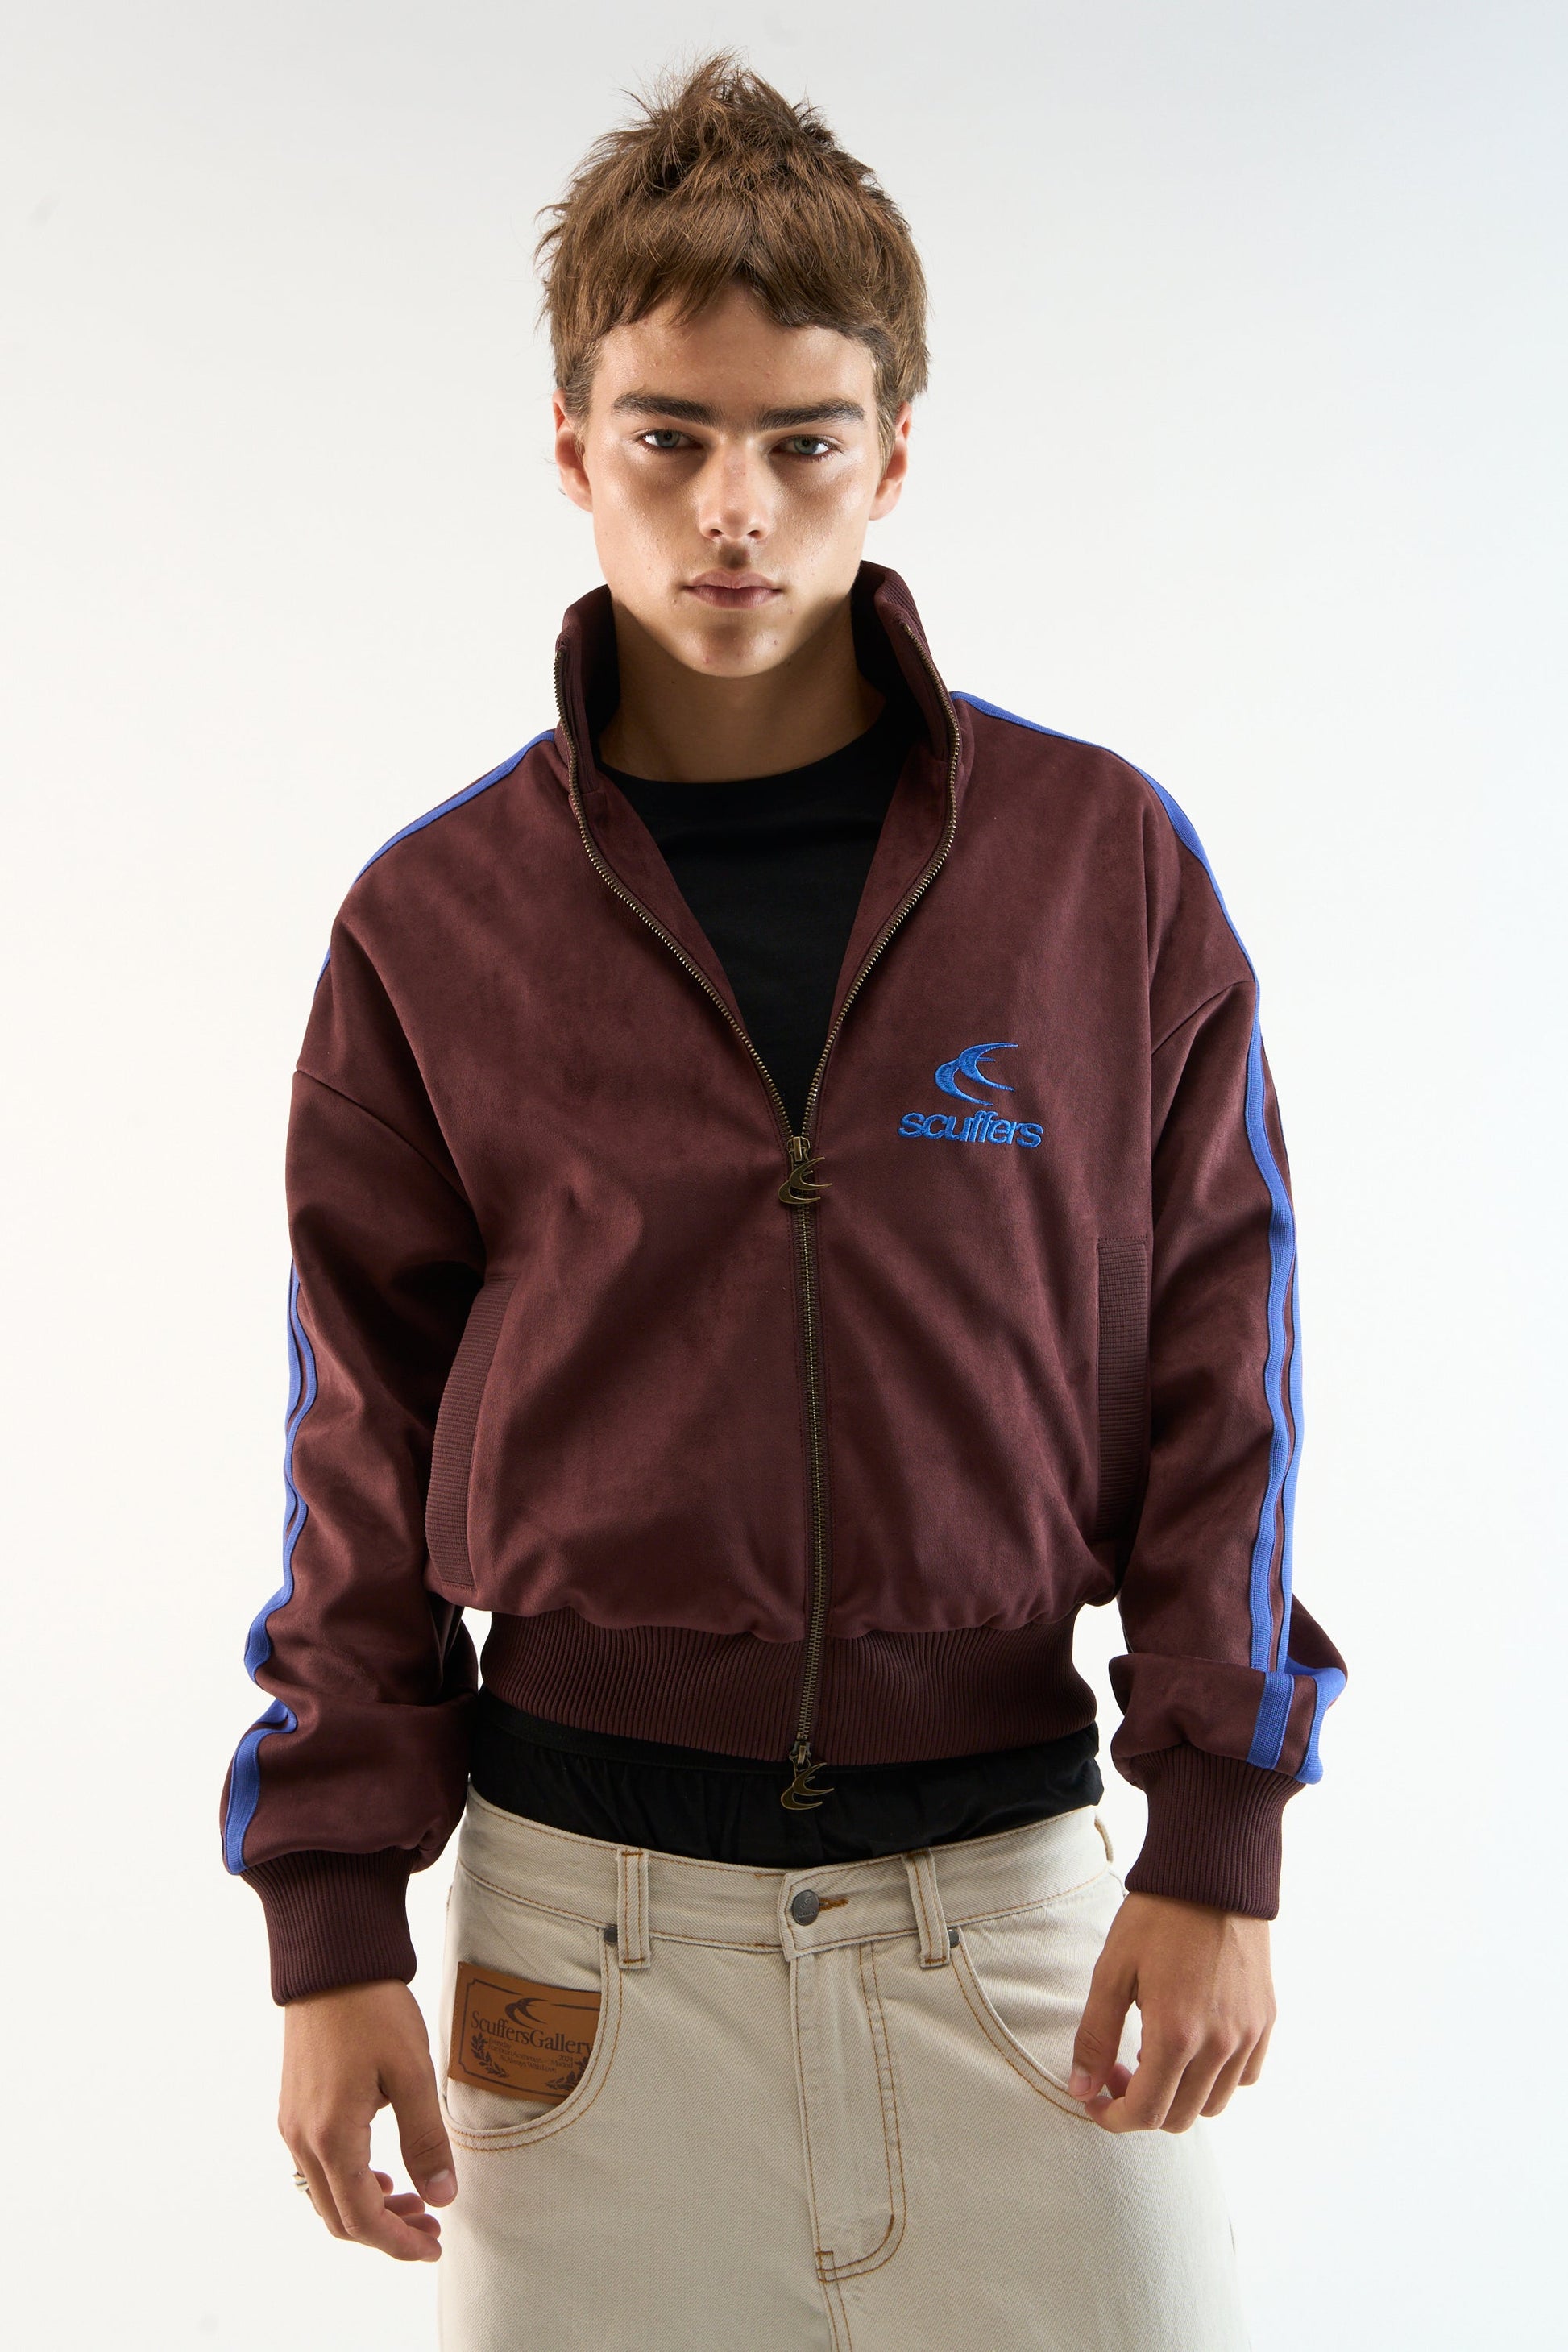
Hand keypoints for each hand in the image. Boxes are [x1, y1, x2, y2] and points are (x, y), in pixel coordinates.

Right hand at [280, 1978, 456, 2259]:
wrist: (330, 1961)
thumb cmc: (373, 2010)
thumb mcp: (412, 2073)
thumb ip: (426, 2139)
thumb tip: (443, 2197)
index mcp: (332, 2138)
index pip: (362, 2218)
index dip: (399, 2242)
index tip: (434, 2245)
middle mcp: (302, 2140)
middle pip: (339, 2217)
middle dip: (386, 2232)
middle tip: (431, 2225)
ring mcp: (293, 2124)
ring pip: (326, 2195)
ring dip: (368, 2208)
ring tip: (414, 2200)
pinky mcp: (294, 2108)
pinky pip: (316, 2168)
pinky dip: (349, 2183)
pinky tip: (382, 2171)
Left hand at [1068, 1891, 1274, 2133]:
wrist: (1213, 1874)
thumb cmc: (1157, 1917)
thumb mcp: (1112, 1970)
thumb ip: (1095, 2036)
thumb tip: (1082, 2090)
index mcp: (1176, 2034)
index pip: (1147, 2113)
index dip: (1114, 2118)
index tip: (1095, 2100)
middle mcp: (1219, 2044)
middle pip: (1179, 2117)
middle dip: (1141, 2107)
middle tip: (1118, 2070)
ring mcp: (1248, 2035)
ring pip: (1213, 2104)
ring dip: (1178, 2096)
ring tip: (1153, 2056)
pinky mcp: (1265, 2021)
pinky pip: (1244, 2077)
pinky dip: (1215, 2079)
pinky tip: (1192, 2045)